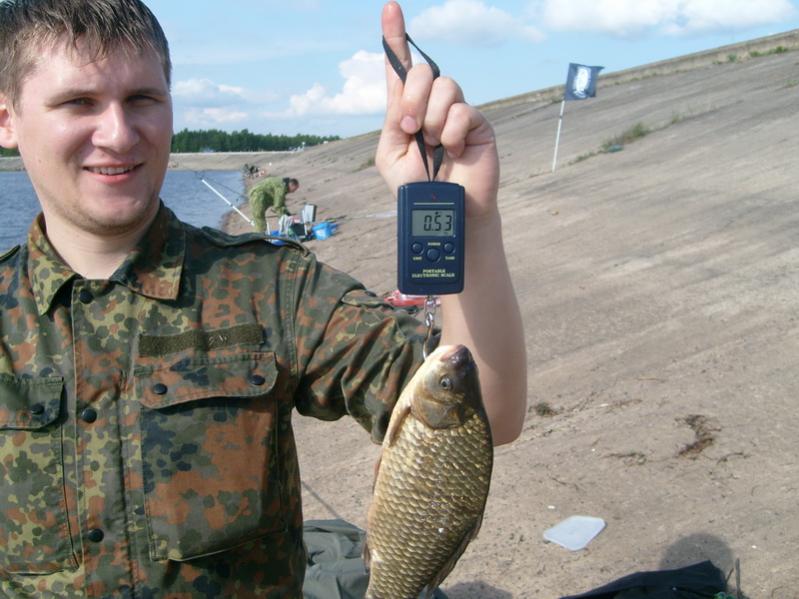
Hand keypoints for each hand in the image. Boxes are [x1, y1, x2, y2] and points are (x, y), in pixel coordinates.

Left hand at [376, 1, 499, 218]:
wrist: (445, 213)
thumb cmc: (416, 187)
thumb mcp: (391, 154)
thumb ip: (394, 120)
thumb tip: (409, 99)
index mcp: (407, 109)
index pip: (402, 68)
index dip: (395, 36)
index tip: (390, 7)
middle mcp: (433, 105)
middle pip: (424, 71)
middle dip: (413, 98)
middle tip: (412, 128)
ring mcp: (457, 112)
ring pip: (445, 87)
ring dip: (433, 119)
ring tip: (435, 145)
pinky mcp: (478, 123)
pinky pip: (463, 110)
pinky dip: (452, 132)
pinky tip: (454, 150)